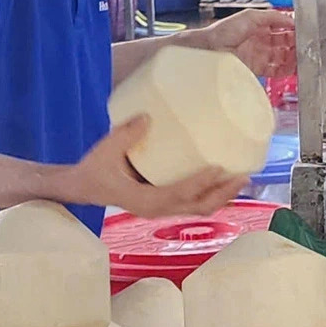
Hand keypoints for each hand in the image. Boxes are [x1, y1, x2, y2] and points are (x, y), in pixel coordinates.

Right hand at [59, 117, 248, 218]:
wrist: (81, 188)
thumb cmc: (93, 170)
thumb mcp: (105, 150)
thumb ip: (125, 134)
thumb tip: (148, 116)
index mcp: (143, 200)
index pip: (179, 194)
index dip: (200, 183)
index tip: (219, 168)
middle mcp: (157, 209)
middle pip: (198, 207)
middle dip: (223, 193)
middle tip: (244, 175)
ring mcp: (162, 209)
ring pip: (199, 208)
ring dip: (222, 195)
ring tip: (242, 178)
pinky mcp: (164, 204)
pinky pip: (193, 203)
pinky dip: (211, 194)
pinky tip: (223, 180)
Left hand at [194, 9, 295, 77]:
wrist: (208, 51)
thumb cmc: (222, 31)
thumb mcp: (250, 16)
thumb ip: (272, 16)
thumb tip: (290, 19)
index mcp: (259, 26)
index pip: (282, 27)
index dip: (293, 29)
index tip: (304, 31)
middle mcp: (260, 40)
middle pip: (285, 43)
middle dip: (296, 44)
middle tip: (307, 45)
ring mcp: (259, 55)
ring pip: (283, 57)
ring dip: (294, 57)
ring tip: (303, 57)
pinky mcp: (257, 69)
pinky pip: (276, 70)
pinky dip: (287, 70)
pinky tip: (294, 67)